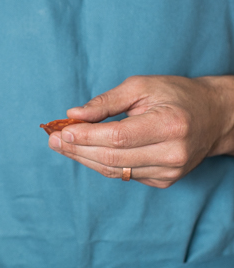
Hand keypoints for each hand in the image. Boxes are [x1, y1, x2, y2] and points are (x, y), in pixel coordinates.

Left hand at [47, 75, 233, 188]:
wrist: (213, 118)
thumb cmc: (176, 96)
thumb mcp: (142, 86)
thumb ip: (107, 102)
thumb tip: (73, 115)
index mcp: (169, 125)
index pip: (118, 136)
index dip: (87, 136)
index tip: (62, 131)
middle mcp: (172, 153)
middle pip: (113, 157)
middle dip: (78, 149)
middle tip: (52, 139)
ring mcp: (169, 171)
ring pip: (115, 170)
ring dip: (84, 158)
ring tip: (61, 146)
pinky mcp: (165, 181)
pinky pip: (124, 175)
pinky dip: (102, 163)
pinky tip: (86, 152)